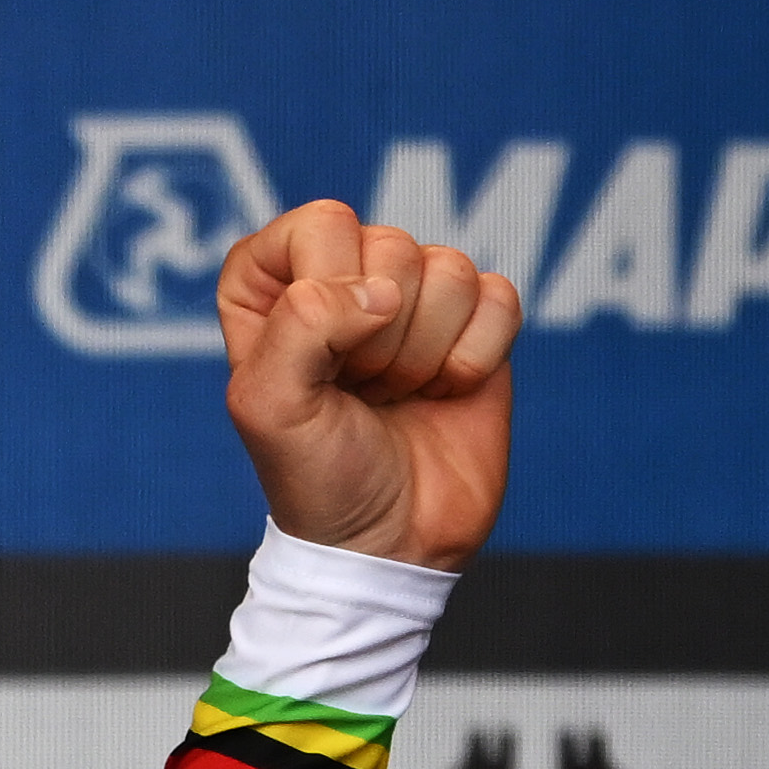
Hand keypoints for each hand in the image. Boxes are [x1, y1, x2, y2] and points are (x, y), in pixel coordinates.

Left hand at [218, 201, 520, 571]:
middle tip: (362, 391)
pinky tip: (445, 394)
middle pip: (390, 242)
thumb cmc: (316, 479)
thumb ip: (300, 323)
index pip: (317, 224)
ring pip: (448, 267)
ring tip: (396, 396)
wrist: (390, 544)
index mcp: (274, 292)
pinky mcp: (475, 327)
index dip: (328, 283)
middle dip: (381, 335)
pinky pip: (499, 295)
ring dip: (425, 351)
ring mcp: (414, 302)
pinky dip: (476, 356)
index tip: (321, 355)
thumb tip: (382, 291)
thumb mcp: (269, 407)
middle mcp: (344, 284)